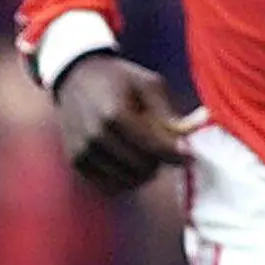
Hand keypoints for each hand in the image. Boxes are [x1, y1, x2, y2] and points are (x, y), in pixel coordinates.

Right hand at [53, 52, 205, 193]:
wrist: (75, 78)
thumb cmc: (117, 79)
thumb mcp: (148, 84)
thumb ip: (169, 114)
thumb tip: (189, 141)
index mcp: (114, 114)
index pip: (154, 148)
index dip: (177, 156)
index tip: (189, 156)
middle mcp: (96, 137)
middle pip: (143, 168)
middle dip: (159, 161)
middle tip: (162, 146)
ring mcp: (84, 152)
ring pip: (129, 181)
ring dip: (143, 172)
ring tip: (144, 151)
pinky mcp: (77, 163)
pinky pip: (111, 186)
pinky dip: (125, 178)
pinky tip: (128, 160)